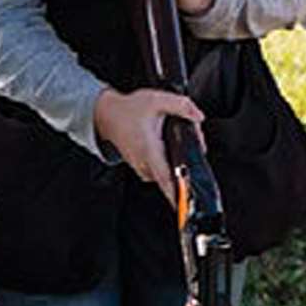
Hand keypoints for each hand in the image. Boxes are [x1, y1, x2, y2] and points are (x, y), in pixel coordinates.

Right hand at [93, 86, 203, 203]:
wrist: (107, 115)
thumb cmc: (129, 110)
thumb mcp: (156, 100)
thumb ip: (181, 105)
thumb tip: (199, 116)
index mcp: (150, 152)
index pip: (167, 180)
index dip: (178, 194)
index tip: (187, 204)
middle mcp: (145, 165)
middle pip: (173, 177)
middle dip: (188, 165)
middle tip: (192, 140)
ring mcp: (142, 168)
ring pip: (167, 175)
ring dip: (178, 164)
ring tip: (178, 140)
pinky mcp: (141, 168)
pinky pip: (160, 173)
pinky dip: (169, 165)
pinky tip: (170, 149)